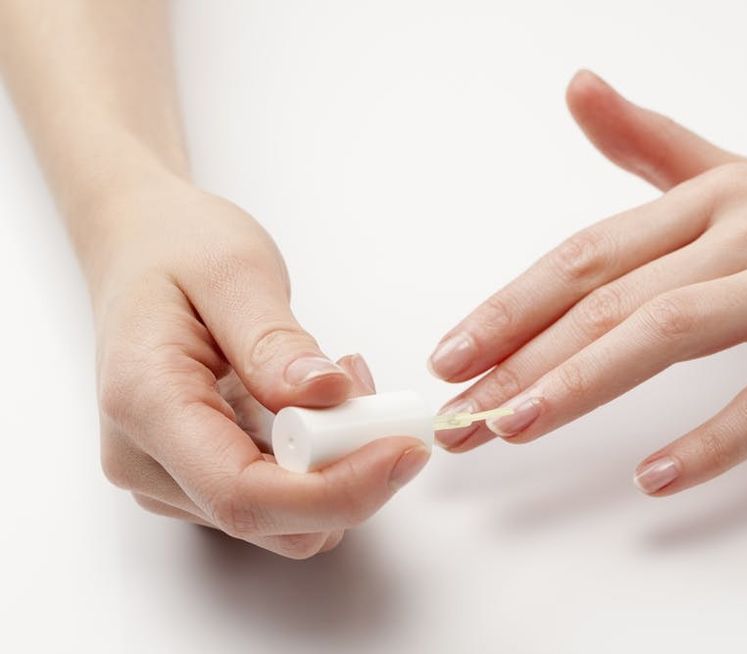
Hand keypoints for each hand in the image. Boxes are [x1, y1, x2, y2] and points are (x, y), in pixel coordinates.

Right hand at [93, 180, 429, 557]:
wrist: (141, 248)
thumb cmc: (176, 249)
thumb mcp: (233, 271)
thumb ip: (275, 342)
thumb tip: (326, 396)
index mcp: (145, 405)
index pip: (243, 495)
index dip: (335, 491)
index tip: (402, 450)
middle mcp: (148, 462)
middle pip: (272, 521)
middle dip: (350, 473)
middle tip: (375, 396)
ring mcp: (173, 479)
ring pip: (287, 520)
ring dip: (341, 464)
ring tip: (341, 379)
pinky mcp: (201, 478)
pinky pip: (282, 499)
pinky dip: (324, 461)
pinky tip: (323, 400)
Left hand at [428, 70, 746, 495]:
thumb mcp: (741, 174)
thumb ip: (653, 145)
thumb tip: (578, 89)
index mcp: (710, 199)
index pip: (587, 255)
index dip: (512, 305)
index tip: (452, 353)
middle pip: (612, 297)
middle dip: (524, 357)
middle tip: (459, 413)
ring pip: (673, 334)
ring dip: (584, 384)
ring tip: (515, 428)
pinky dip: (713, 440)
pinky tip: (655, 478)